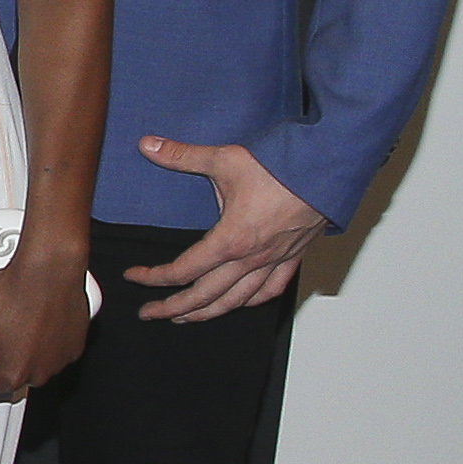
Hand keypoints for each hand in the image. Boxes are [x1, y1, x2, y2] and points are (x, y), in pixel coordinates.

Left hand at [0, 244, 92, 405]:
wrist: (49, 267)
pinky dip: (38, 345)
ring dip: (14, 358)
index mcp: (12, 374)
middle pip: (5, 381)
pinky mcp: (74, 343)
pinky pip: (51, 352)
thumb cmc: (13, 292)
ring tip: (1, 334)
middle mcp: (40, 373)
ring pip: (30, 367)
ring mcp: (60, 359)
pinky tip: (27, 326)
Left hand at [119, 138, 327, 323]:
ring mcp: (275, 261)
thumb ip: (181, 155)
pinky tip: (239, 303)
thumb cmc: (280, 166)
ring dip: (208, 313)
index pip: (182, 271)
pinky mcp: (293, 256)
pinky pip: (271, 289)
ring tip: (186, 318)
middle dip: (173, 308)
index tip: (133, 276)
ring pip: (237, 300)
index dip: (153, 277)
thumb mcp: (224, 159)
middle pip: (205, 296)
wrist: (328, 168)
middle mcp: (252, 258)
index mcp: (230, 240)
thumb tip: (147, 144)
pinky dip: (251, 301)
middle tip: (149, 313)